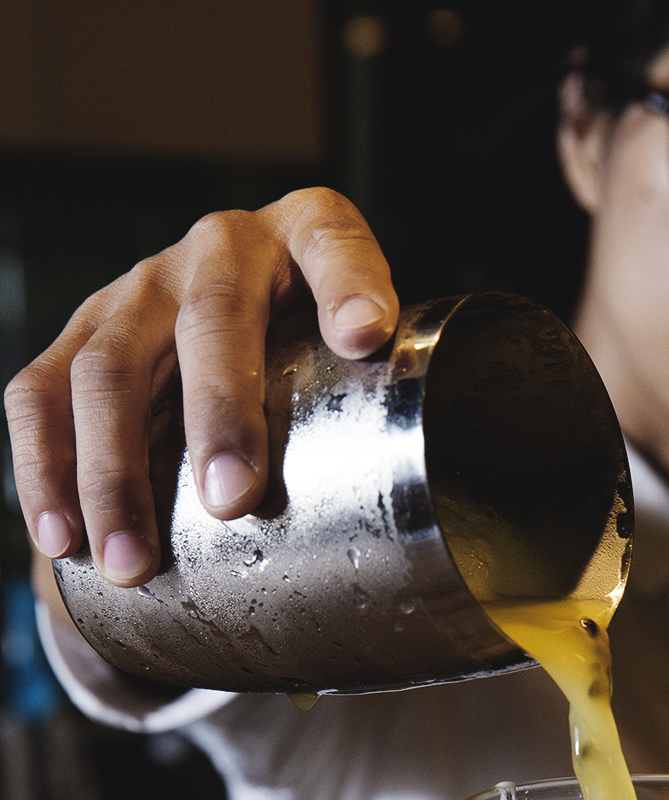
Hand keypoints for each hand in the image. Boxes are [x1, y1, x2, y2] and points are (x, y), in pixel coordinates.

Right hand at [4, 189, 398, 587]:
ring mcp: (137, 290)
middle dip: (218, 408)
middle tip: (231, 497)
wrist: (228, 349)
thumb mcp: (369, 373)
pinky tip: (60, 540)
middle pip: (208, 314)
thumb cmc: (322, 374)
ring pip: (106, 366)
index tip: (368, 339)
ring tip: (133, 561)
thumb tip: (491, 556)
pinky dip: (46, 471)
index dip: (349, 281)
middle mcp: (217, 250)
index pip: (333, 238)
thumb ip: (407, 418)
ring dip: (115, 472)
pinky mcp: (76, 337)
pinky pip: (37, 396)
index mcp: (305, 240)